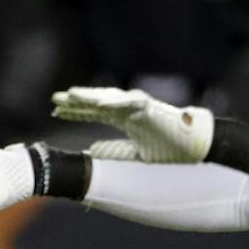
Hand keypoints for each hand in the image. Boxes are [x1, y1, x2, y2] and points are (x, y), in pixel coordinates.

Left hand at [50, 86, 213, 162]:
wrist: (193, 145)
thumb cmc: (168, 147)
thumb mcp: (134, 153)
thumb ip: (114, 150)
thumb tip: (91, 152)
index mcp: (124, 119)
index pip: (94, 113)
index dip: (76, 112)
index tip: (56, 112)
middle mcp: (128, 110)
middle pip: (96, 102)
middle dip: (76, 101)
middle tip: (54, 99)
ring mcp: (138, 107)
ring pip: (109, 98)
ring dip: (90, 96)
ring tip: (70, 95)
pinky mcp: (150, 108)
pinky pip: (129, 103)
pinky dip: (114, 102)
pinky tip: (98, 103)